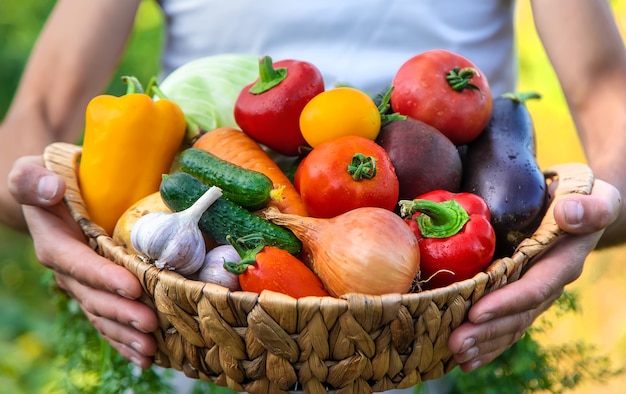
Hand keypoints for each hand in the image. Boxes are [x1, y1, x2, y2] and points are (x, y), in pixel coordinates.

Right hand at [8, 156, 158, 368]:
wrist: (53, 199)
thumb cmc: (48, 183)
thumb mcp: (33, 174)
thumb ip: (34, 181)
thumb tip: (52, 189)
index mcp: (55, 245)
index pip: (77, 264)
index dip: (102, 277)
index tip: (132, 286)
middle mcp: (68, 271)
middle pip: (94, 297)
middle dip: (122, 313)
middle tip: (151, 323)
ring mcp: (83, 285)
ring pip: (102, 315)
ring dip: (125, 333)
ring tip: (150, 348)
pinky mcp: (97, 291)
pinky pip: (108, 319)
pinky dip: (124, 339)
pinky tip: (144, 356)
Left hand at [448, 179, 621, 371]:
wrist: (577, 206)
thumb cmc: (582, 197)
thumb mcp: (596, 195)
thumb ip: (589, 206)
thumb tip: (568, 215)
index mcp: (564, 261)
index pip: (535, 287)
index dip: (507, 302)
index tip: (476, 312)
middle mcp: (549, 283)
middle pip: (518, 315)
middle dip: (486, 331)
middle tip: (455, 343)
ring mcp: (533, 292)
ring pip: (509, 324)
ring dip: (482, 341)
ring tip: (454, 353)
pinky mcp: (519, 295)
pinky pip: (505, 323)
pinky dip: (486, 341)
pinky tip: (464, 357)